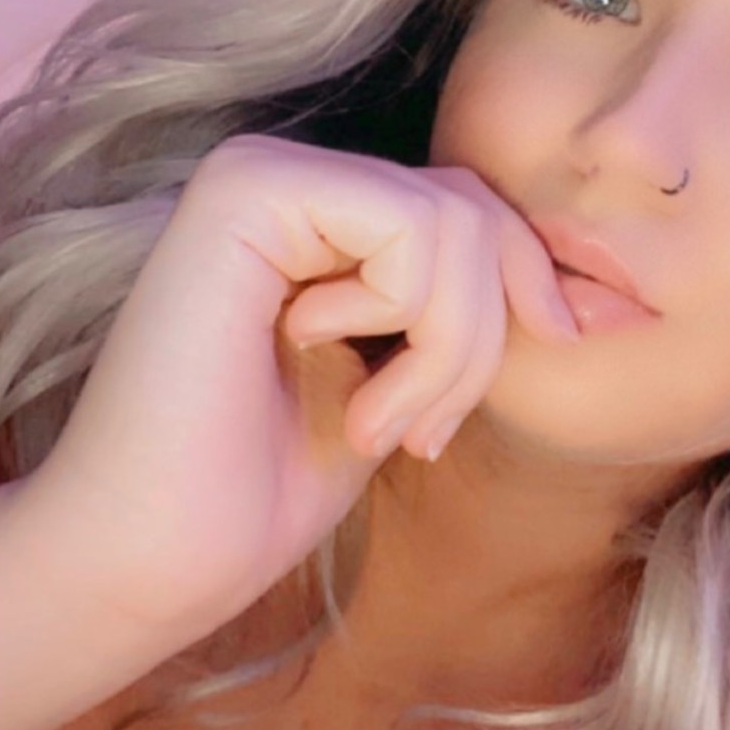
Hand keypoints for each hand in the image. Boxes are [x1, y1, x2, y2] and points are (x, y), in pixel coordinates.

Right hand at [14, 134, 577, 652]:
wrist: (159, 554)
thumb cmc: (267, 485)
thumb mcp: (398, 379)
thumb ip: (455, 309)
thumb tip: (569, 293)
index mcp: (318, 219)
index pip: (469, 209)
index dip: (523, 286)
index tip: (516, 372)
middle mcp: (288, 179)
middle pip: (470, 208)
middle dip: (481, 337)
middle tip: (423, 433)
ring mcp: (262, 175)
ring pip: (452, 219)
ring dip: (446, 349)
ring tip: (376, 426)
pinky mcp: (246, 191)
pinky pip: (408, 225)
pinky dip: (404, 317)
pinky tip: (318, 361)